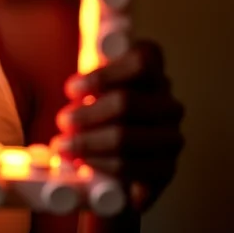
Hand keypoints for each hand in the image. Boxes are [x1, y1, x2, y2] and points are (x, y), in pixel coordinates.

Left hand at [55, 40, 185, 211]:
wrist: (118, 143)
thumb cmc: (98, 96)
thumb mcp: (94, 71)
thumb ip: (86, 64)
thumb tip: (72, 77)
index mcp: (155, 69)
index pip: (139, 65)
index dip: (101, 78)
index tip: (70, 90)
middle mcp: (169, 102)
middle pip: (126, 103)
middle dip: (86, 114)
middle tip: (62, 121)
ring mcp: (171, 137)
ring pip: (125, 137)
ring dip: (87, 142)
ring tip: (63, 146)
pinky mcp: (166, 168)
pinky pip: (133, 168)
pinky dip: (103, 167)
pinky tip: (85, 165)